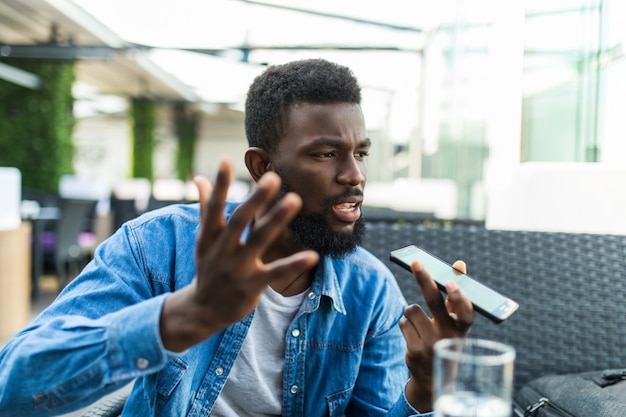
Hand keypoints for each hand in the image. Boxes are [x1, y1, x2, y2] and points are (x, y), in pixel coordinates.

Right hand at [160, 159, 318, 350]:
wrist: (203, 310)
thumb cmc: (208, 267)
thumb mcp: (203, 240)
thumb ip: (205, 208)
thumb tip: (199, 178)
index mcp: (208, 237)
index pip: (214, 207)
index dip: (219, 185)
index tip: (226, 160)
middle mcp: (221, 251)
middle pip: (239, 220)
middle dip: (255, 199)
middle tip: (273, 177)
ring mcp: (237, 268)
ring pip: (259, 240)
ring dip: (276, 219)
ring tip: (295, 199)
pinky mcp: (252, 285)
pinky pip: (276, 272)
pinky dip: (294, 264)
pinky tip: (313, 255)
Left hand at [400, 260, 473, 411]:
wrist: (433, 377)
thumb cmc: (446, 338)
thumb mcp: (455, 321)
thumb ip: (457, 293)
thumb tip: (459, 264)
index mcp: (462, 329)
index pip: (465, 313)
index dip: (459, 298)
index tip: (450, 283)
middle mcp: (448, 337)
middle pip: (434, 303)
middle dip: (424, 279)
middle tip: (416, 262)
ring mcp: (431, 345)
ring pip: (412, 309)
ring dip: (412, 312)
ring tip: (420, 324)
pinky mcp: (414, 351)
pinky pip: (403, 322)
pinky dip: (405, 323)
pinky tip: (414, 335)